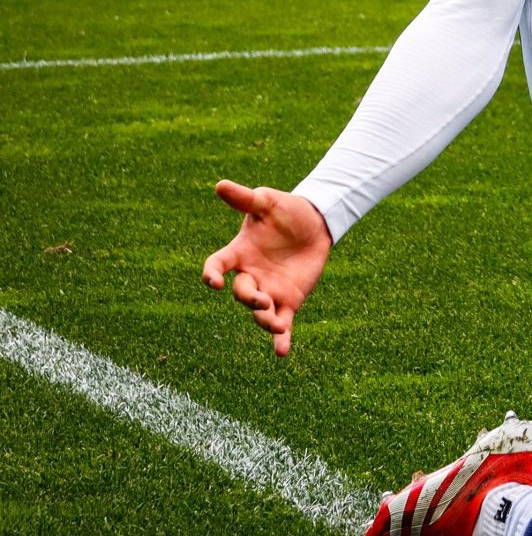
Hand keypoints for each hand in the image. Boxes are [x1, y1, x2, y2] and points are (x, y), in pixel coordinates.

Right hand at [201, 181, 331, 356]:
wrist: (315, 222)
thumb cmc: (285, 210)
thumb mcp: (267, 202)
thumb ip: (245, 198)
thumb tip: (220, 184)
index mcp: (239, 253)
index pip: (218, 265)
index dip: (212, 273)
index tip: (212, 281)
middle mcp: (250, 275)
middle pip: (241, 293)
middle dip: (248, 299)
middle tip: (261, 300)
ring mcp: (268, 291)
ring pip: (259, 313)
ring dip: (265, 320)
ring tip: (276, 323)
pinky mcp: (288, 301)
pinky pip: (282, 323)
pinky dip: (281, 338)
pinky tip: (282, 351)